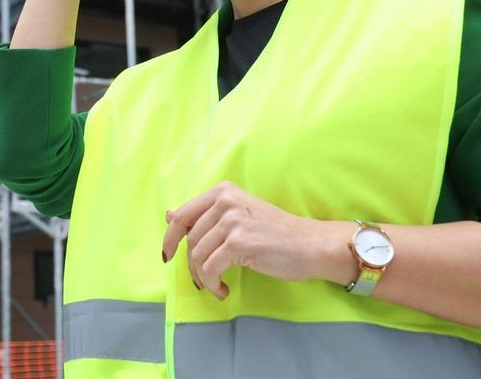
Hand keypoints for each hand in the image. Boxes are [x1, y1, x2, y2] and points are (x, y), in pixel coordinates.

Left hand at [161, 181, 328, 299]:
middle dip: (192, 265)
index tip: (168, 257)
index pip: (182, 215)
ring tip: (216, 285)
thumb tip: (169, 215)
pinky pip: (210, 269)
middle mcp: (225, 201)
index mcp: (223, 191)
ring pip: (197, 256)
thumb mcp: (239, 215)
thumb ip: (206, 215)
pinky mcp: (239, 243)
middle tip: (204, 280)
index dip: (169, 238)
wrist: (312, 245)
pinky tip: (223, 290)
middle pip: (189, 239)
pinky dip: (213, 284)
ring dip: (203, 278)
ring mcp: (232, 221)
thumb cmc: (278, 234)